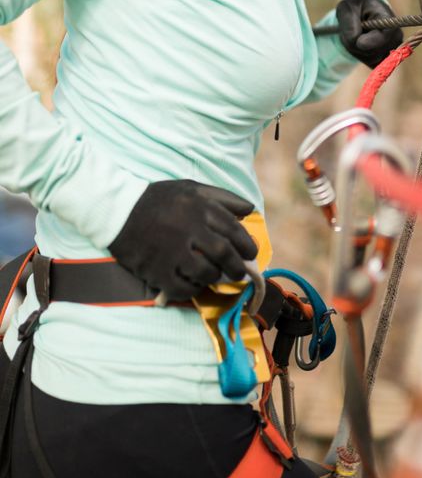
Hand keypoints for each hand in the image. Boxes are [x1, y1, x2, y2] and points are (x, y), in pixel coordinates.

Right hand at [109, 180, 256, 300]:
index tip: (251, 253)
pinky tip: (194, 284)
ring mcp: (171, 251)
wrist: (115, 209)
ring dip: (216, 277)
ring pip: (206, 272)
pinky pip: (182, 287)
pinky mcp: (155, 269)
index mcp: (199, 208)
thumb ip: (223, 198)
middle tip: (240, 272)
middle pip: (223, 253)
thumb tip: (250, 211)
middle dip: (237, 266)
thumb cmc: (159, 199)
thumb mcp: (192, 188)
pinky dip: (193, 289)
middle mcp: (188, 229)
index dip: (247, 244)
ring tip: (216, 276)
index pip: (234, 230)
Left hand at [336, 0, 403, 67]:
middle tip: (352, 31)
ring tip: (357, 36)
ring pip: (371, 59)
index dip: (372, 42)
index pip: (387, 35)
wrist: (363, 13)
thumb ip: (350, 25)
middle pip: (374, 51)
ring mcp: (394, 48)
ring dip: (358, 51)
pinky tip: (362, 45)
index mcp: (388, 18)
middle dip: (357, 45)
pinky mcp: (389, 58)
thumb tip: (359, 43)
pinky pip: (372, 64)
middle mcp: (396, 35)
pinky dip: (362, 57)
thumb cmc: (355, 8)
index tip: (359, 42)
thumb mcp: (346, 9)